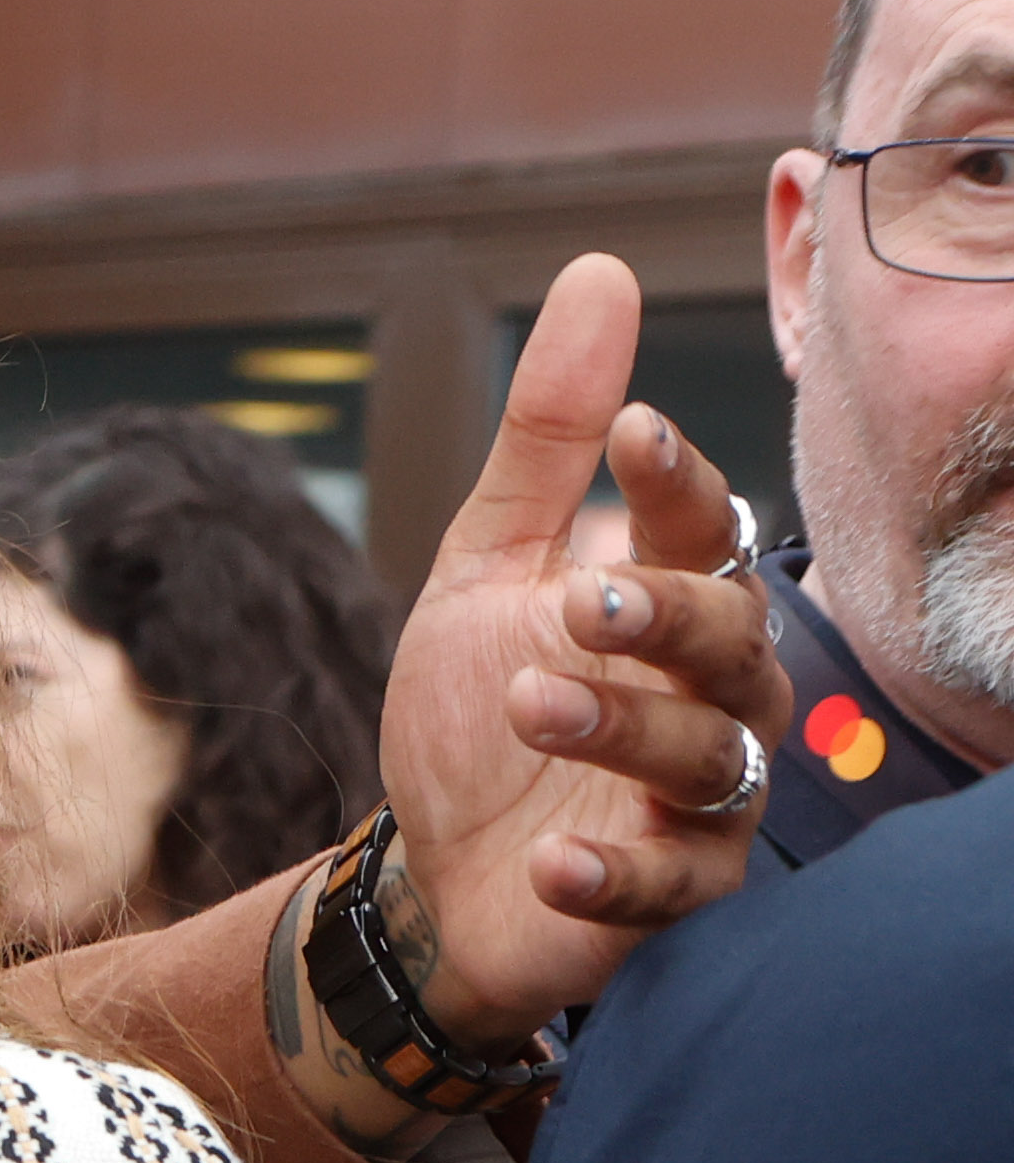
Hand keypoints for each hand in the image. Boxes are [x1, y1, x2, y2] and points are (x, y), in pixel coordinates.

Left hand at [360, 253, 796, 1057]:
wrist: (432, 869)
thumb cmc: (477, 709)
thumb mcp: (488, 566)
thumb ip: (547, 439)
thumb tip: (601, 270)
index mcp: (675, 605)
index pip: (702, 529)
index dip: (676, 482)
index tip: (632, 429)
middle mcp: (710, 695)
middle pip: (729, 642)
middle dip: (662, 617)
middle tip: (578, 597)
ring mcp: (701, 797)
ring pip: (706, 756)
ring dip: (620, 727)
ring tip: (530, 701)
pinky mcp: (671, 892)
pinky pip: (669, 882)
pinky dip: (612, 871)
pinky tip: (553, 853)